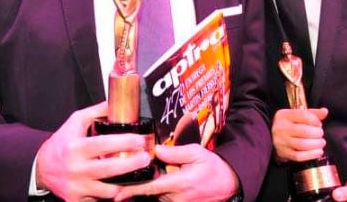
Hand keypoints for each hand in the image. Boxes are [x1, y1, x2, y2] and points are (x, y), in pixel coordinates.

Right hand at [35, 102, 151, 200]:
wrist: (41, 168)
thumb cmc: (62, 143)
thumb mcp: (75, 122)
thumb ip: (96, 111)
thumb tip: (116, 102)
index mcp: (75, 148)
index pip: (103, 144)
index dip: (124, 142)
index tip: (139, 140)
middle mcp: (76, 169)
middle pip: (110, 169)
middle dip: (132, 164)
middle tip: (147, 157)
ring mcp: (77, 187)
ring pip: (109, 190)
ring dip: (125, 183)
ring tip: (138, 174)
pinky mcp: (76, 200)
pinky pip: (100, 200)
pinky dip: (112, 194)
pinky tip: (121, 187)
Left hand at [114, 144, 238, 201]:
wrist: (228, 184)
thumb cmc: (211, 166)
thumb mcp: (196, 153)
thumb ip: (175, 152)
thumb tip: (155, 149)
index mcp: (181, 183)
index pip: (152, 188)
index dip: (133, 190)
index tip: (118, 192)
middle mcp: (178, 198)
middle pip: (151, 194)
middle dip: (138, 187)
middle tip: (124, 178)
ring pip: (156, 197)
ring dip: (149, 190)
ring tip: (145, 179)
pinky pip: (164, 200)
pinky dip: (158, 193)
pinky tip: (157, 184)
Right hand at [272, 107, 327, 162]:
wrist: (271, 136)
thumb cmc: (288, 125)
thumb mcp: (297, 115)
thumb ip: (312, 113)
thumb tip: (325, 111)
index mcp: (284, 115)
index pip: (303, 116)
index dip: (315, 120)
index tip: (319, 124)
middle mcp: (281, 128)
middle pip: (304, 131)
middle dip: (317, 133)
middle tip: (321, 134)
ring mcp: (281, 142)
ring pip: (302, 144)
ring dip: (316, 144)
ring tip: (321, 143)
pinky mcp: (283, 153)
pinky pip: (299, 156)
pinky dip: (311, 155)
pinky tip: (318, 152)